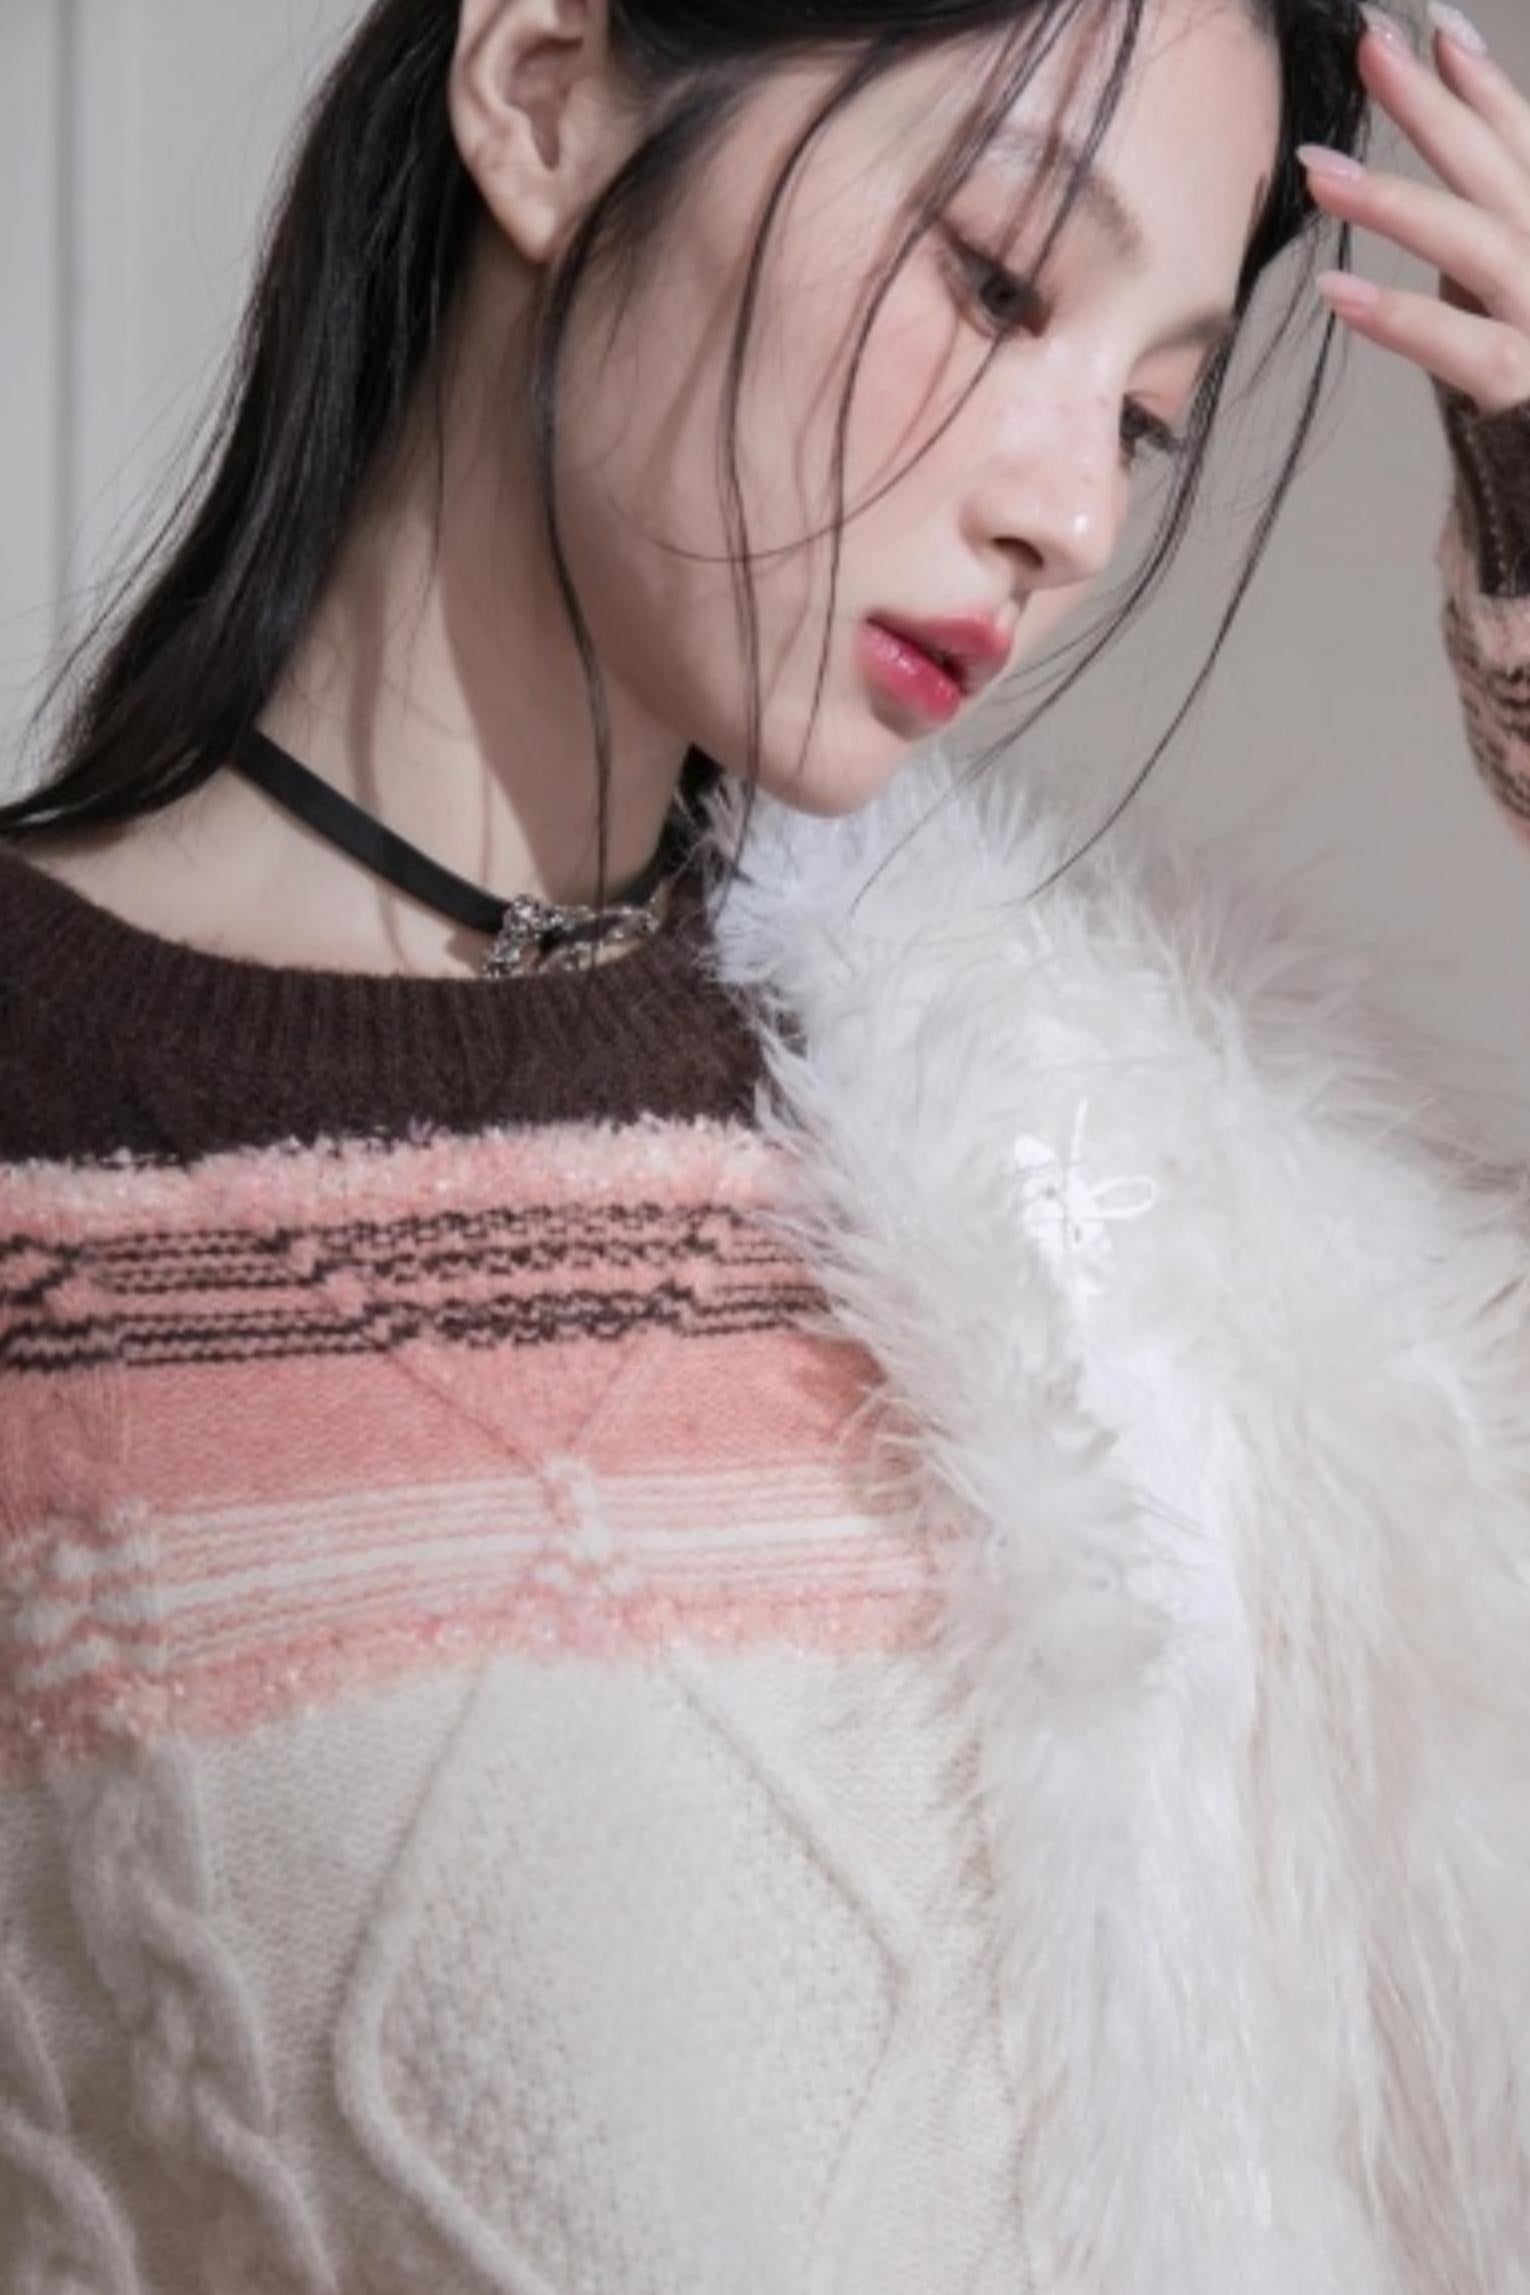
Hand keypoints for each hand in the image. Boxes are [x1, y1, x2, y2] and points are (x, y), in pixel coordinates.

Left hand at [1298, 2, 1529, 414]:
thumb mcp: (1519, 305)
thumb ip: (1491, 251)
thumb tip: (1436, 198)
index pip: (1527, 150)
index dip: (1484, 90)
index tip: (1435, 31)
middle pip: (1501, 174)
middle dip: (1435, 108)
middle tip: (1373, 48)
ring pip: (1480, 245)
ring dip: (1397, 203)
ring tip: (1318, 173)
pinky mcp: (1529, 392)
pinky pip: (1464, 349)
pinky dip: (1402, 316)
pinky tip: (1338, 291)